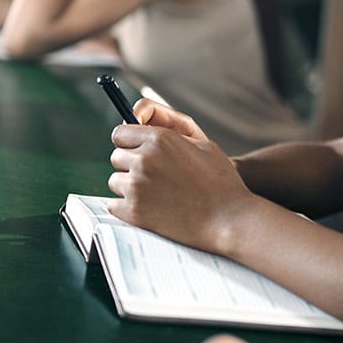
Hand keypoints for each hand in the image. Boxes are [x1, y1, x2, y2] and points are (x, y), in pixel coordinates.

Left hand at [106, 108, 251, 253]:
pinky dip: (127, 207)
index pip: (120, 133)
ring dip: (129, 186)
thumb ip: (171, 131)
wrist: (228, 218)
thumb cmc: (220, 180)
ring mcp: (137, 186)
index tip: (136, 151)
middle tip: (154, 176)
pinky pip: (114, 204)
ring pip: (115, 181)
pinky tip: (150, 208)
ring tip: (156, 194)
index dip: (129, 142)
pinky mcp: (133, 211)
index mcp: (160, 138)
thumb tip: (141, 123)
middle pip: (116, 157)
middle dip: (130, 164)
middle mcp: (145, 159)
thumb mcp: (203, 144)